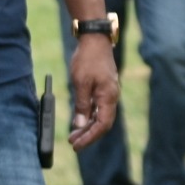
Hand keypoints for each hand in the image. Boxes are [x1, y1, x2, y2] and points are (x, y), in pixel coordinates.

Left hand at [67, 33, 119, 149]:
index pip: (102, 125)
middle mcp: (111, 97)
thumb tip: (79, 124)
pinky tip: (80, 119)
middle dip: (88, 135)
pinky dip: (89, 116)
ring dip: (87, 126)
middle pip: (102, 123)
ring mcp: (108, 93)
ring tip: (73, 134)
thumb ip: (81, 104)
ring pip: (100, 116)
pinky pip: (98, 108)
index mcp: (108, 97)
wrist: (95, 39)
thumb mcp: (81, 82)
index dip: (90, 137)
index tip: (77, 145)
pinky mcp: (103, 89)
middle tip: (73, 143)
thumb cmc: (88, 59)